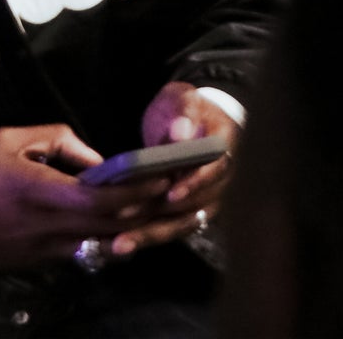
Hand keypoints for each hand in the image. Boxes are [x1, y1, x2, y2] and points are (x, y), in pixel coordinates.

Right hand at [0, 124, 172, 287]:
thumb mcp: (5, 141)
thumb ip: (56, 141)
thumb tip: (97, 158)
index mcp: (42, 195)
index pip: (108, 198)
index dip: (143, 187)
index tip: (171, 169)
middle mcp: (52, 231)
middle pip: (117, 223)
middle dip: (154, 205)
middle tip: (186, 185)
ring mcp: (49, 253)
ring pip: (107, 240)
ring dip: (141, 224)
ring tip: (173, 204)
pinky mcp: (43, 264)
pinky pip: (89, 248)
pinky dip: (116, 234)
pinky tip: (135, 221)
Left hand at [100, 82, 238, 257]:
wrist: (187, 120)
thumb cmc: (185, 108)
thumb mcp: (184, 99)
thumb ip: (184, 113)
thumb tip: (180, 134)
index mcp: (224, 150)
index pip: (214, 171)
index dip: (194, 184)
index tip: (171, 194)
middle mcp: (220, 182)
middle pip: (195, 207)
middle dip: (162, 218)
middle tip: (129, 221)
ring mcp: (204, 200)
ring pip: (179, 224)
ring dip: (149, 235)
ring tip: (118, 244)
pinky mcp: (186, 212)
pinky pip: (169, 228)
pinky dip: (146, 236)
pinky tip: (119, 244)